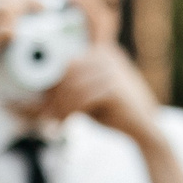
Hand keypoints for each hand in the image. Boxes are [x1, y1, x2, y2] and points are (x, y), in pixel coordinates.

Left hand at [34, 43, 163, 143]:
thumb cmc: (113, 112)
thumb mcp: (88, 96)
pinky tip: (66, 123)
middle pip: (66, 72)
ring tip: (55, 121)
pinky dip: (69, 112)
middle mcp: (106, 55)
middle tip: (45, 116)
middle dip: (53, 96)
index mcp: (100, 52)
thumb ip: (69, 89)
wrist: (146, 130)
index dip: (52, 82)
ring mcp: (111, 70)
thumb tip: (37, 93)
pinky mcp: (113, 88)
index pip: (67, 61)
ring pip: (71, 86)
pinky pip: (81, 99)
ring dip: (59, 107)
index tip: (41, 102)